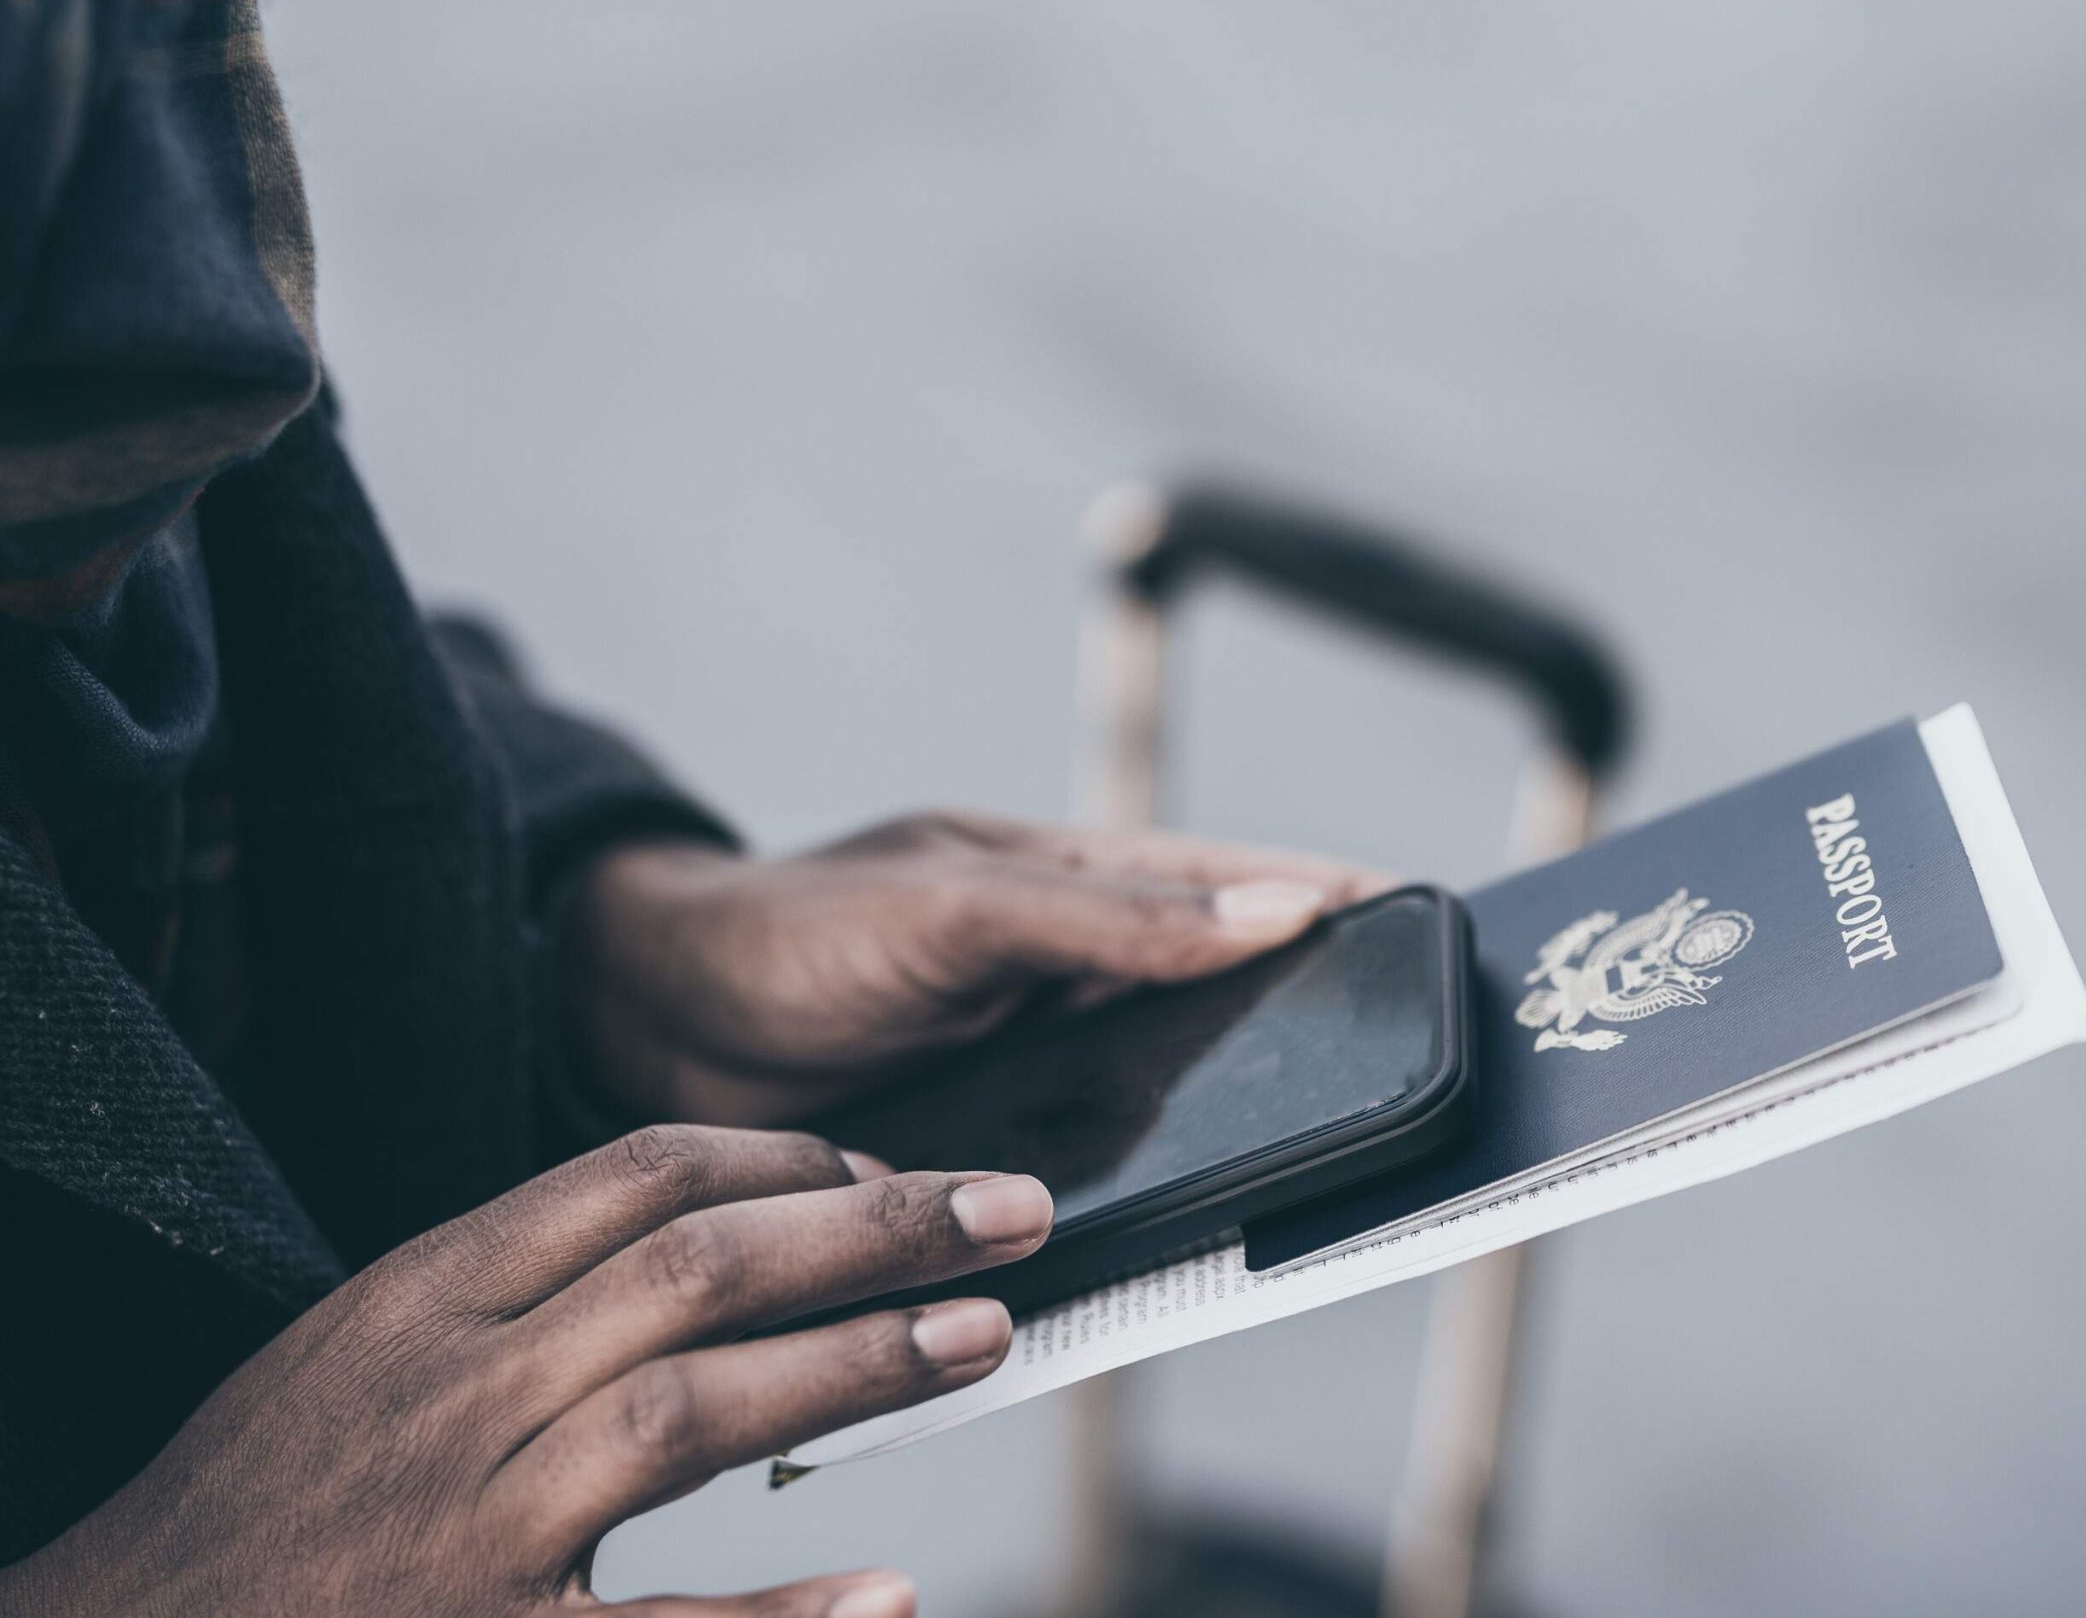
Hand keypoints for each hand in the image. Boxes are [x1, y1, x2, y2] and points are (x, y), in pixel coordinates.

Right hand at [0, 1126, 1057, 1617]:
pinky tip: (886, 1585)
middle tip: (1010, 1212)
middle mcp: (456, 1391)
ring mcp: (471, 1527)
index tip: (887, 1168)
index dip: (790, 1158)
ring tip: (981, 1335)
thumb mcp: (364, 1345)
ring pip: (693, 1409)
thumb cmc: (258, 1503)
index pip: (636, 1177)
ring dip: (858, 1365)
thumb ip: (519, 1283)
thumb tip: (717, 1225)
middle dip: (877, 1230)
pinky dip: (776, 1613)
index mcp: (424, 1294)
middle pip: (703, 1268)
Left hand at [562, 810, 1391, 1124]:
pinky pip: (1100, 1171)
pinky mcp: (994, 1146)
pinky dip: (1150, 1191)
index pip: (1230, 882)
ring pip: (1171, 1090)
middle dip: (1310, 1016)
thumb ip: (1106, 918)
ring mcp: (1033, 1059)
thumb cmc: (786, 931)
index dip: (1328, 896)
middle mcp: (1064, 970)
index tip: (1425, 914)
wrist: (639, 1026)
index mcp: (1065, 882)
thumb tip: (1271, 912)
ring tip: (1327, 1149)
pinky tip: (1189, 1224)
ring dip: (1235, 1115)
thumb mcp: (950, 908)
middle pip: (1223, 994)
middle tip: (1406, 1053)